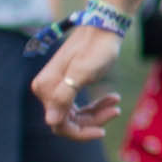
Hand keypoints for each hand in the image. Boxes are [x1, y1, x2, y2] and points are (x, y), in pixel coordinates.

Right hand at [31, 24, 125, 140]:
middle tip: (116, 110)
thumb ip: (64, 97)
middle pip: (68, 121)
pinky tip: (113, 98)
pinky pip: (80, 104)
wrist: (104, 28)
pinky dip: (96, 105)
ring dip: (97, 112)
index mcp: (46, 89)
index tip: (102, 131)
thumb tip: (51, 121)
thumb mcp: (82, 73)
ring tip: (116, 102)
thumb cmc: (96, 49)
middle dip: (93, 120)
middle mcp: (46, 90)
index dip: (80, 132)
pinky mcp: (69, 85)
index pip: (59, 124)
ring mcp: (57, 88)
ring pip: (76, 114)